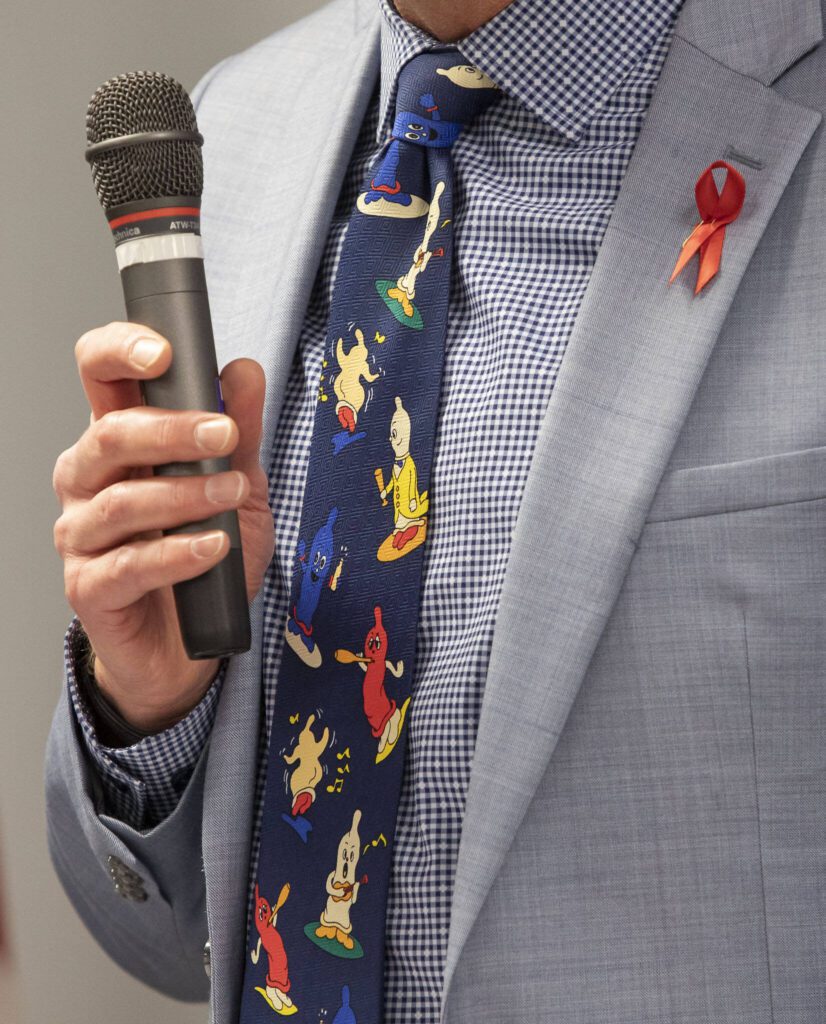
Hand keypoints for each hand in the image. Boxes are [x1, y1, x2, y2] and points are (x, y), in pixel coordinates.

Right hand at [53, 322, 274, 732]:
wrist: (188, 644)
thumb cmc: (205, 557)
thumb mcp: (238, 486)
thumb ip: (239, 432)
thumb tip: (245, 371)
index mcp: (117, 443)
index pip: (98, 377)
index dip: (118, 352)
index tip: (164, 352)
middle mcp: (88, 481)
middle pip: (109, 436)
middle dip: (172, 430)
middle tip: (224, 433)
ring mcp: (81, 536)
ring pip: (121, 502)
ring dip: (186, 495)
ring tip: (232, 494)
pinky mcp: (89, 588)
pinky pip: (129, 564)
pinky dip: (177, 554)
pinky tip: (213, 547)